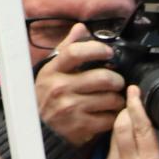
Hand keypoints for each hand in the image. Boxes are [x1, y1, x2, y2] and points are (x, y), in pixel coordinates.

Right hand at [33, 25, 126, 148]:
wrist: (39, 129)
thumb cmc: (49, 96)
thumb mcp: (52, 70)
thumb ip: (68, 48)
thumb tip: (81, 28)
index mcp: (52, 70)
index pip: (75, 52)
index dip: (97, 49)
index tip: (109, 53)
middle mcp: (59, 88)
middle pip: (102, 78)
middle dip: (117, 80)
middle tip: (118, 82)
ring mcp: (70, 108)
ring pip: (110, 99)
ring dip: (119, 99)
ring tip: (115, 98)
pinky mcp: (80, 127)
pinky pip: (110, 118)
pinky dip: (116, 116)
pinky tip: (111, 113)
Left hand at [107, 86, 158, 158]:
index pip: (140, 126)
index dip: (136, 105)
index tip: (135, 90)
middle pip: (122, 125)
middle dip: (126, 109)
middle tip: (132, 99)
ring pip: (114, 132)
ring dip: (121, 119)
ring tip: (130, 113)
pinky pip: (111, 143)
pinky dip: (118, 133)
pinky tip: (126, 130)